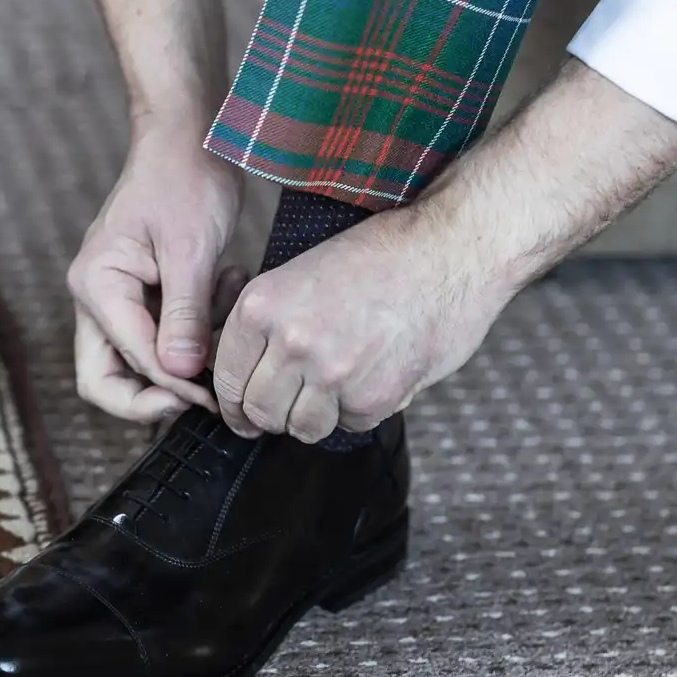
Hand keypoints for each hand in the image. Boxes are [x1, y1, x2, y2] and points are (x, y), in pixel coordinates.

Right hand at [68, 123, 243, 422]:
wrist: (188, 132)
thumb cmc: (186, 177)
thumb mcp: (191, 249)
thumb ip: (184, 315)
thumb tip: (180, 376)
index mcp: (96, 286)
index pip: (129, 361)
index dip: (172, 386)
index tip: (216, 393)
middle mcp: (96, 297)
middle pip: (108, 378)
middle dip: (156, 393)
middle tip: (207, 389)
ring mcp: (116, 295)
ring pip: (139, 360)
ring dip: (186, 351)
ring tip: (226, 302)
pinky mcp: (142, 290)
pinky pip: (163, 331)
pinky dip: (197, 323)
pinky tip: (226, 283)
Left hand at [211, 202, 518, 441]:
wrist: (448, 249)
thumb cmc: (380, 256)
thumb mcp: (301, 274)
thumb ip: (269, 323)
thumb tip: (245, 372)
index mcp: (262, 306)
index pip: (227, 379)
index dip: (235, 401)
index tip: (243, 411)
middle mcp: (290, 342)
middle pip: (260, 411)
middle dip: (273, 414)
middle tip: (291, 404)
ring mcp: (332, 373)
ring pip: (301, 427)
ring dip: (316, 416)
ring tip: (336, 387)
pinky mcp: (373, 397)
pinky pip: (350, 424)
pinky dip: (360, 409)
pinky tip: (375, 374)